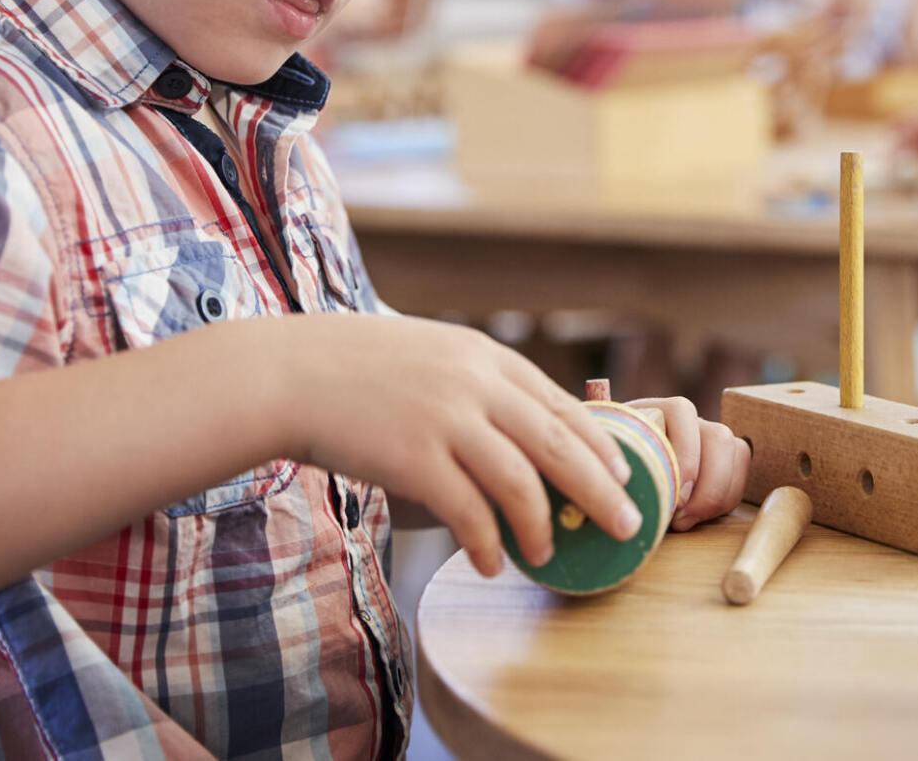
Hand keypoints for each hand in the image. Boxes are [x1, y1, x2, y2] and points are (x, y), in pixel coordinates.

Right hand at [269, 315, 640, 576]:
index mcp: (484, 357)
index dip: (601, 444)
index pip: (562, 404)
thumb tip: (520, 434)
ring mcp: (446, 420)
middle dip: (602, 489)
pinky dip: (486, 543)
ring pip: (521, 482)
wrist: (289, 372)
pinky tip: (489, 563)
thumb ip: (475, 384)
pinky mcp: (414, 458)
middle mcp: (475, 384)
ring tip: (545, 556)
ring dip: (541, 528)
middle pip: (560, 444)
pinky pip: (469, 512)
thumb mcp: (431, 354)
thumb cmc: (356, 369)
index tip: (626, 474)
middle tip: (628, 524)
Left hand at [618, 395, 750, 530]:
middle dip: (707, 483)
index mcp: (657, 411)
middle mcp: (689, 421)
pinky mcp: (723, 464)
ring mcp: (709, 440)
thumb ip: (612, 465)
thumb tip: (616, 488)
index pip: (682, 411)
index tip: (675, 494)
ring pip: (737, 453)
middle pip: (718, 436)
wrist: (620, 483)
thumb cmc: (610, 473)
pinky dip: (724, 501)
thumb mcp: (604, 463)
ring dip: (717, 495)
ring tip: (686, 520)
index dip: (685, 452)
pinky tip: (697, 517)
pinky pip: (740, 476)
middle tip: (681, 514)